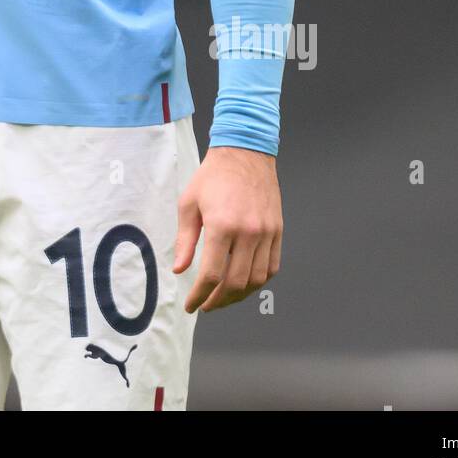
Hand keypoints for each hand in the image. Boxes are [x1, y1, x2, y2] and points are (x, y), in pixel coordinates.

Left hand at [173, 145, 281, 313]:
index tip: (192, 305)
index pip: (212, 275)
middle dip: (218, 301)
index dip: (200, 295)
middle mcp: (248, 233)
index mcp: (222, 225)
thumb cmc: (212, 177)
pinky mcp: (277, 231)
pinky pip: (271, 267)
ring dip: (239, 296)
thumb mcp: (189, 204)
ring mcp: (266, 233)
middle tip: (206, 305)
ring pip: (256, 280)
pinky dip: (258, 281)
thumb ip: (185, 240)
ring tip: (223, 298)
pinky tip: (244, 284)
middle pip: (235, 284)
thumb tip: (180, 270)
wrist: (244, 152)